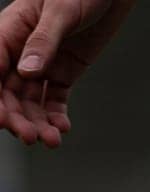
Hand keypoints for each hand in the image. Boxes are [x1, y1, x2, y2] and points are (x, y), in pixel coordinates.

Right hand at [0, 0, 135, 145]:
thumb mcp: (61, 11)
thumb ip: (43, 41)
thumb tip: (27, 72)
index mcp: (11, 30)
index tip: (1, 118)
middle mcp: (22, 50)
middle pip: (9, 91)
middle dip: (17, 117)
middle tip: (29, 137)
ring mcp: (43, 63)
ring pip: (31, 100)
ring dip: (37, 123)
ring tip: (52, 141)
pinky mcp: (63, 73)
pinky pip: (54, 99)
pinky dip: (56, 116)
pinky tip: (62, 128)